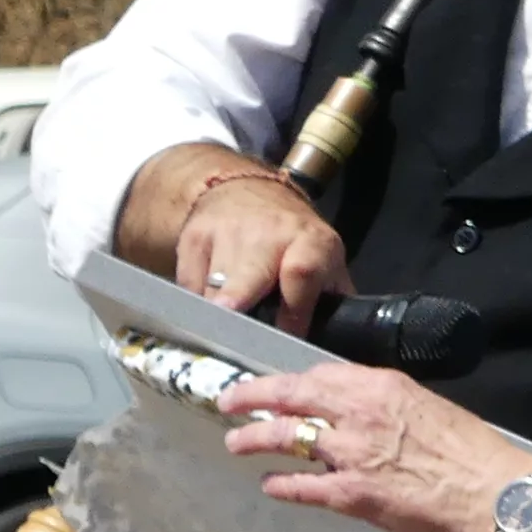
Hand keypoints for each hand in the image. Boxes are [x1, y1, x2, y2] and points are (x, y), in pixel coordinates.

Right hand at [173, 167, 348, 332]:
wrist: (246, 190)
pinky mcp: (194, 237)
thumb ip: (334, 298)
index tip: (285, 338)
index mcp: (310, 242)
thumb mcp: (326, 260)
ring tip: (222, 330)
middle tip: (232, 330)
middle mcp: (269, 234)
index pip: (302, 273)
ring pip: (213, 288)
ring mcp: (227, 234)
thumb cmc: (293, 240)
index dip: (294, 310)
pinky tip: (208, 307)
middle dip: (238, 302)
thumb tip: (342, 340)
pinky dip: (196, 304)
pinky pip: (189, 285)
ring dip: (215, 315)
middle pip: (249, 276)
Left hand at [219, 360, 527, 531]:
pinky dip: (280, 484)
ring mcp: (350, 453)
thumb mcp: (426, 406)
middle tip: (229, 400)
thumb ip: (386, 404)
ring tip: (235, 442)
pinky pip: (301, 486)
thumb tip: (357, 408)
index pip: (319, 374)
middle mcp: (358, 413)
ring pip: (285, 437)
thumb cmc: (471, 452)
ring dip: (254, 439)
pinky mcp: (351, 494)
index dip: (291, 381)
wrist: (493, 493)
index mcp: (379, 386)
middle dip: (252, 396)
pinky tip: (270, 484)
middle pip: (289, 396)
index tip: (275, 385)